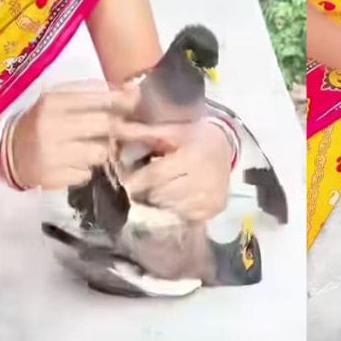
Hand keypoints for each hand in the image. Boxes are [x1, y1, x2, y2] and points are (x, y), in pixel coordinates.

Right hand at [8, 81, 136, 189]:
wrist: (5, 151)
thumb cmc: (42, 121)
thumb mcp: (61, 99)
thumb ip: (95, 94)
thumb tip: (133, 92)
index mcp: (53, 102)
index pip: (100, 99)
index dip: (124, 103)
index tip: (135, 106)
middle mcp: (51, 126)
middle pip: (106, 125)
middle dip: (122, 128)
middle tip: (128, 131)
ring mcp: (51, 154)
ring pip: (101, 152)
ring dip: (103, 151)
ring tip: (89, 148)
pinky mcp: (52, 178)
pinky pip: (87, 173)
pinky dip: (86, 169)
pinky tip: (72, 163)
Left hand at [118, 119, 233, 222]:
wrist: (226, 146)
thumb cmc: (194, 136)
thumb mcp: (171, 129)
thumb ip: (142, 131)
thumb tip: (113, 126)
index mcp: (192, 157)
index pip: (155, 176)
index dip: (137, 179)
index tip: (129, 179)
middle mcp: (204, 179)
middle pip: (160, 194)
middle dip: (147, 191)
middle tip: (144, 185)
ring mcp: (211, 196)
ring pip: (170, 207)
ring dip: (160, 201)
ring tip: (161, 189)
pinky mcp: (214, 208)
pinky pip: (183, 215)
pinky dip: (175, 208)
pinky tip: (176, 197)